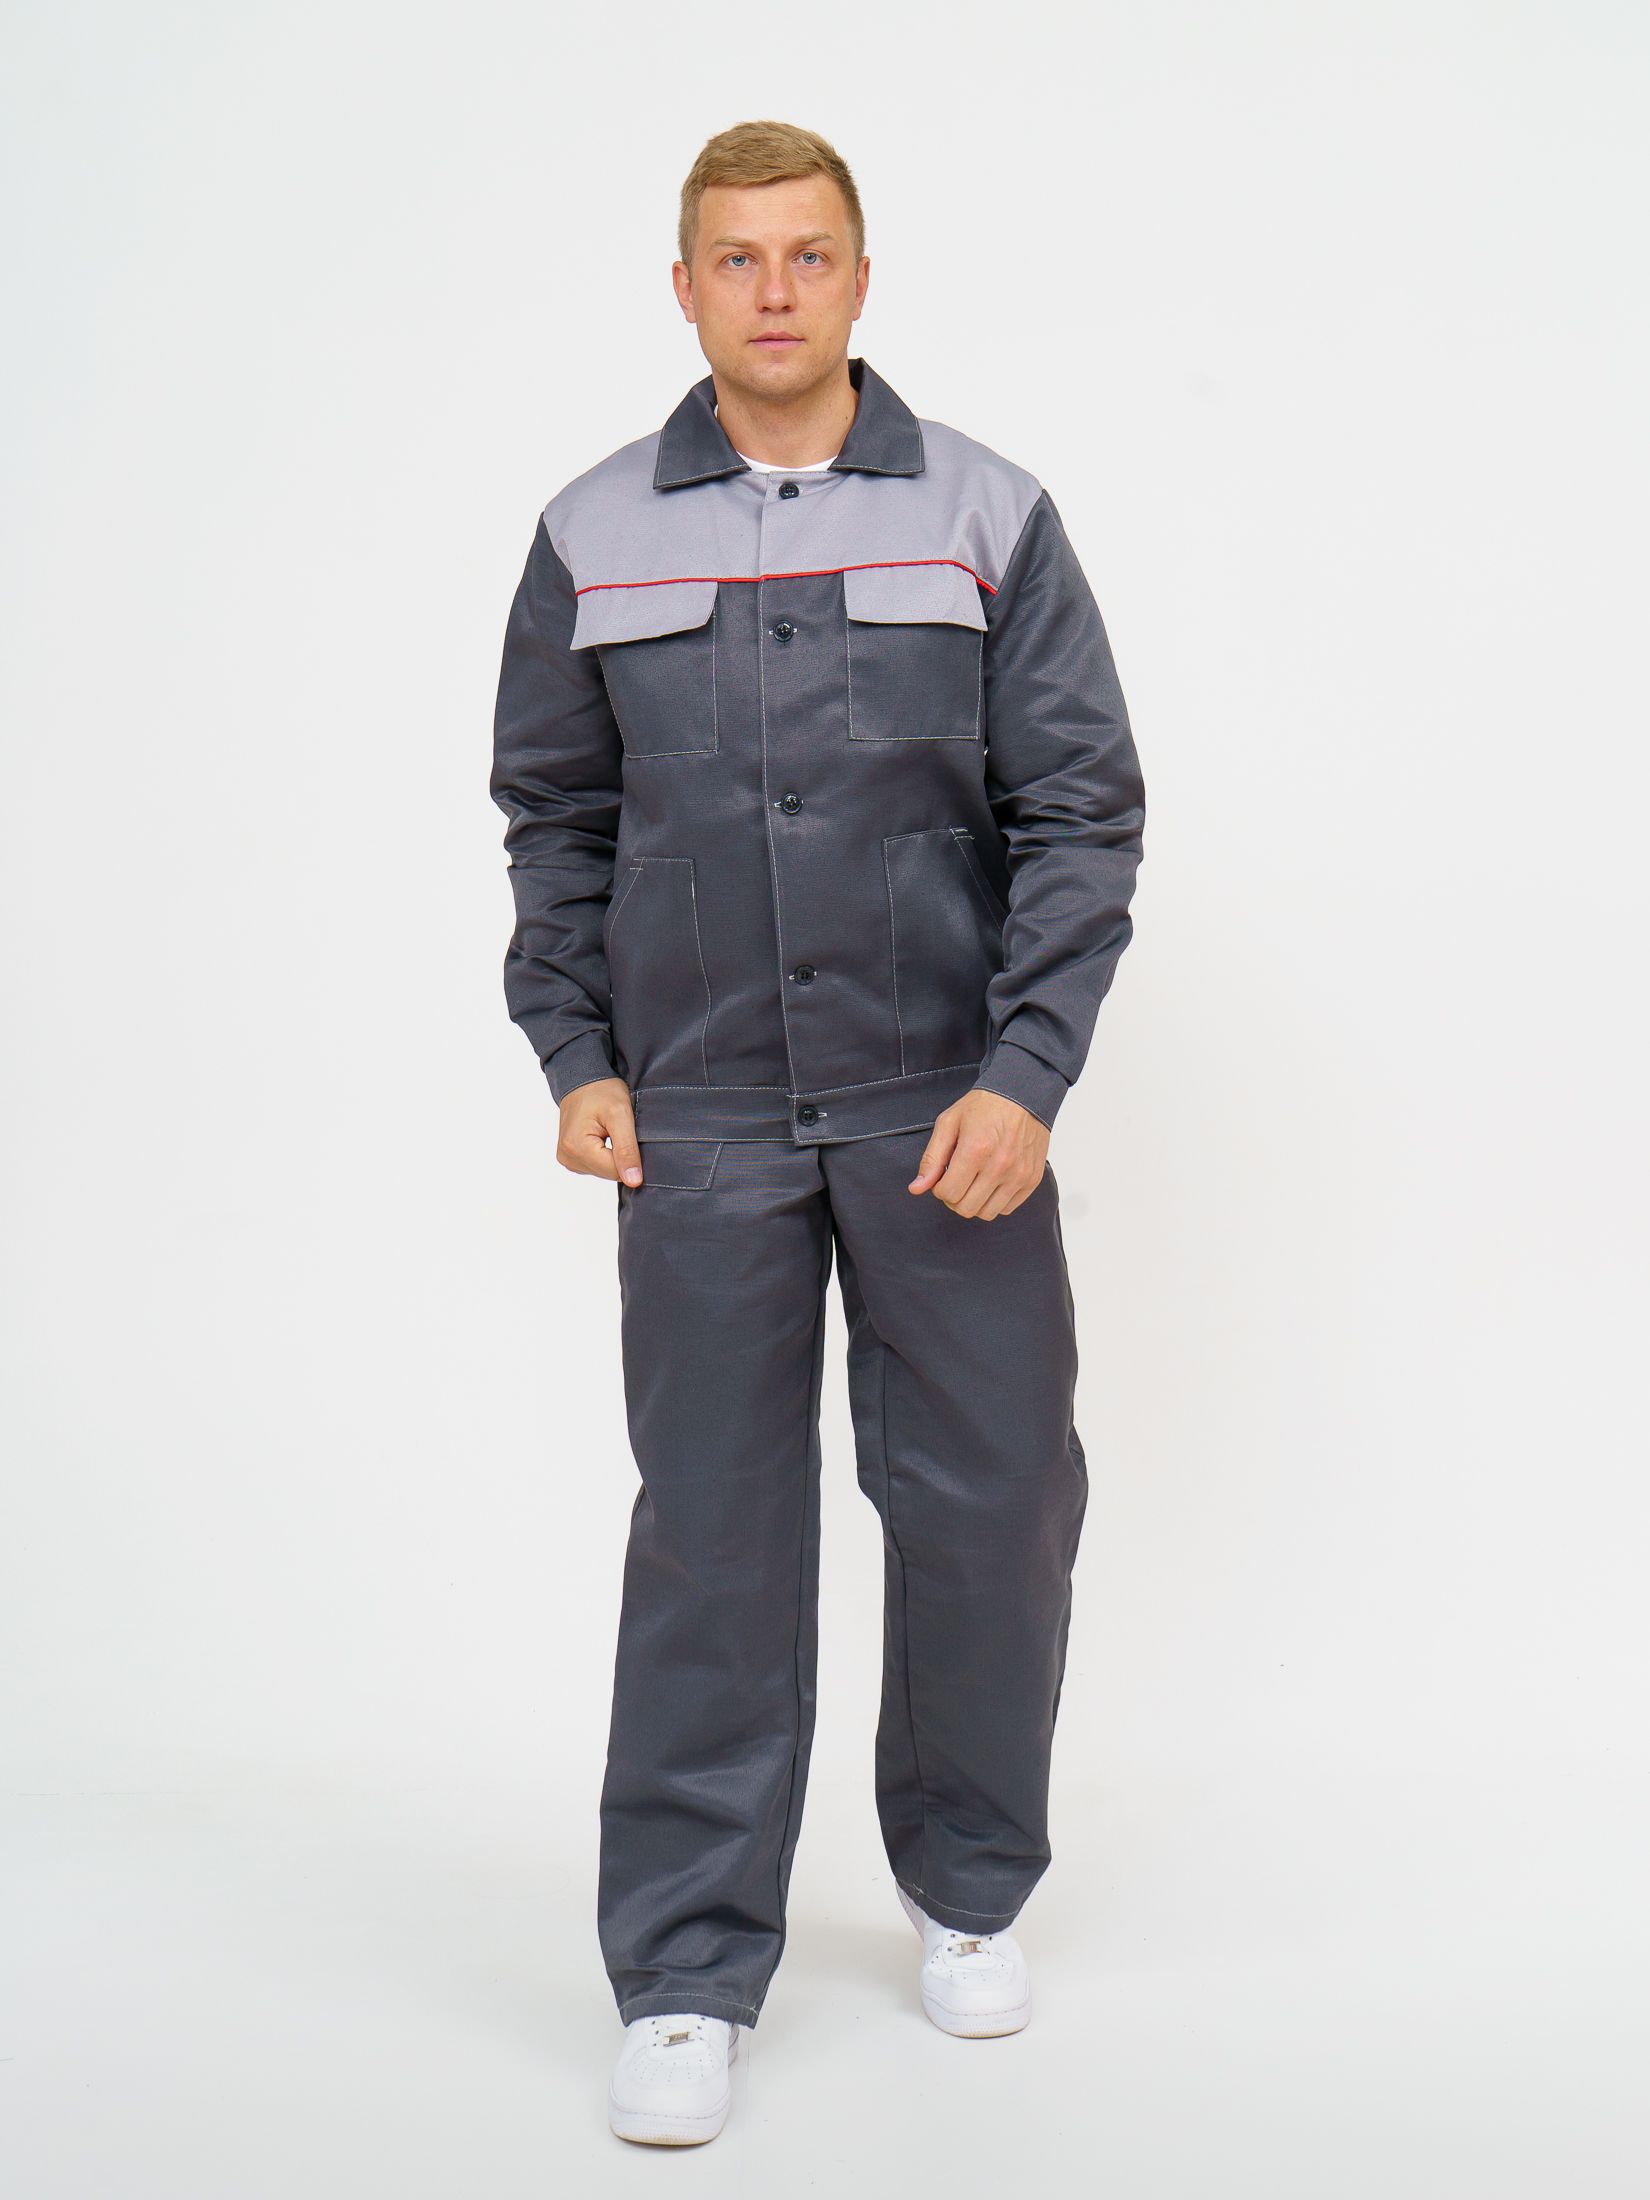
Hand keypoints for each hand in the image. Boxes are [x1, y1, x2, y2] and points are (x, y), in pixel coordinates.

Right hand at [557, 1077, 643, 1185]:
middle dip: (621, 1154)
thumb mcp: (620, 1114)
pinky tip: (604, 1137)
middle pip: (609, 1173)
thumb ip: (627, 1149)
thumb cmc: (600, 1091)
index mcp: (576, 1147)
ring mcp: (568, 1159)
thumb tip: (633, 1181)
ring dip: (614, 1154)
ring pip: (605, 1171)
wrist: (583, 1080)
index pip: (616, 1172)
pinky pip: (598, 1166)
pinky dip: (606, 1154)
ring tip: (610, 1131)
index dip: (630, 1156)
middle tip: (620, 1130)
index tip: (631, 1135)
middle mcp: (568, 1157)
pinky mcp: (572, 1158)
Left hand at [908, 1090, 1049, 1218]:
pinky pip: (1007, 1208)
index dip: (939, 1188)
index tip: (943, 1176)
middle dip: (954, 1198)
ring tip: (973, 1182)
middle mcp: (1000, 1166)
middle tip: (956, 1180)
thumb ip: (932, 1158)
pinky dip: (994, 1202)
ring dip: (974, 1202)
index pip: (948, 1193)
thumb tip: (917, 1188)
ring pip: (986, 1213)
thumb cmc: (984, 1107)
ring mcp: (1019, 1175)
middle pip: (966, 1208)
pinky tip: (991, 1183)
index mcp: (976, 1149)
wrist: (1024, 1094)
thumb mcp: (949, 1123)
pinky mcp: (1032, 1180)